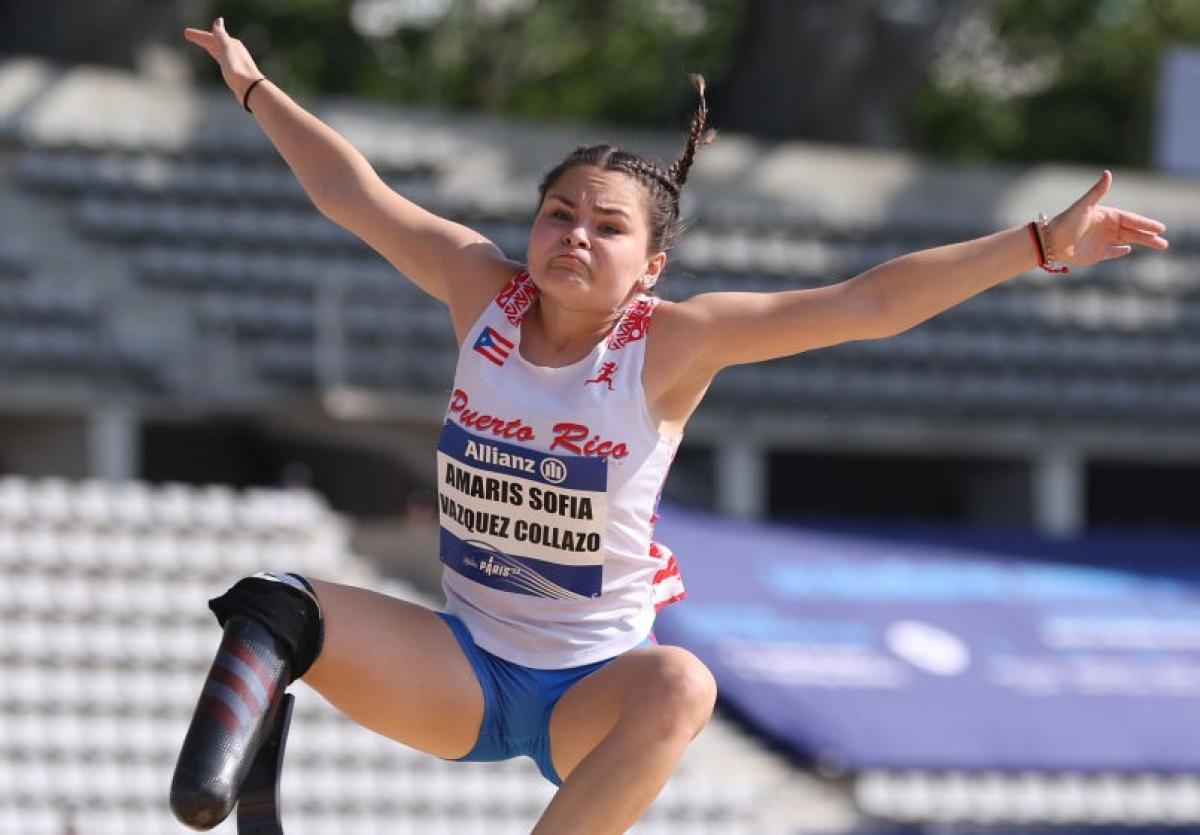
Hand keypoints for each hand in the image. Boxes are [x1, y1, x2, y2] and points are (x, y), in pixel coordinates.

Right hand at [183, 17, 264, 104]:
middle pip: (214, 41)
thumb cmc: (239, 69)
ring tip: (201, 42)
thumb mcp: (227, 50)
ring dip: (209, 44)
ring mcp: (234, 60)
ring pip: (218, 49)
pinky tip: (217, 56)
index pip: (211, 37)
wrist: (251, 89)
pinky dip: (216, 54)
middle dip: (202, 38)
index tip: (186, 32)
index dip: (199, 35)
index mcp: (232, 44)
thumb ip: (221, 37)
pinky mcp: (234, 70)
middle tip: (188, 34)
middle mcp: (234, 50)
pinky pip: (221, 57)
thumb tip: (218, 20)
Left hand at [1048, 170, 1168, 265]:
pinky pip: (1112, 252)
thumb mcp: (1084, 205)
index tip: (1160, 227)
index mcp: (1107, 216)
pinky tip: (1129, 249)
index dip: (1146, 223)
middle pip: (1133, 232)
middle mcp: (1106, 228)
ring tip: (1159, 246)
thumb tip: (1107, 173)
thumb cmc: (1066, 222)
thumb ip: (1097, 191)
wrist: (1050, 241)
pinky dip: (1120, 251)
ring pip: (1127, 242)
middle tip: (1164, 243)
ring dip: (1142, 243)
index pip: (1131, 220)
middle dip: (1149, 236)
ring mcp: (1101, 241)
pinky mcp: (1095, 254)